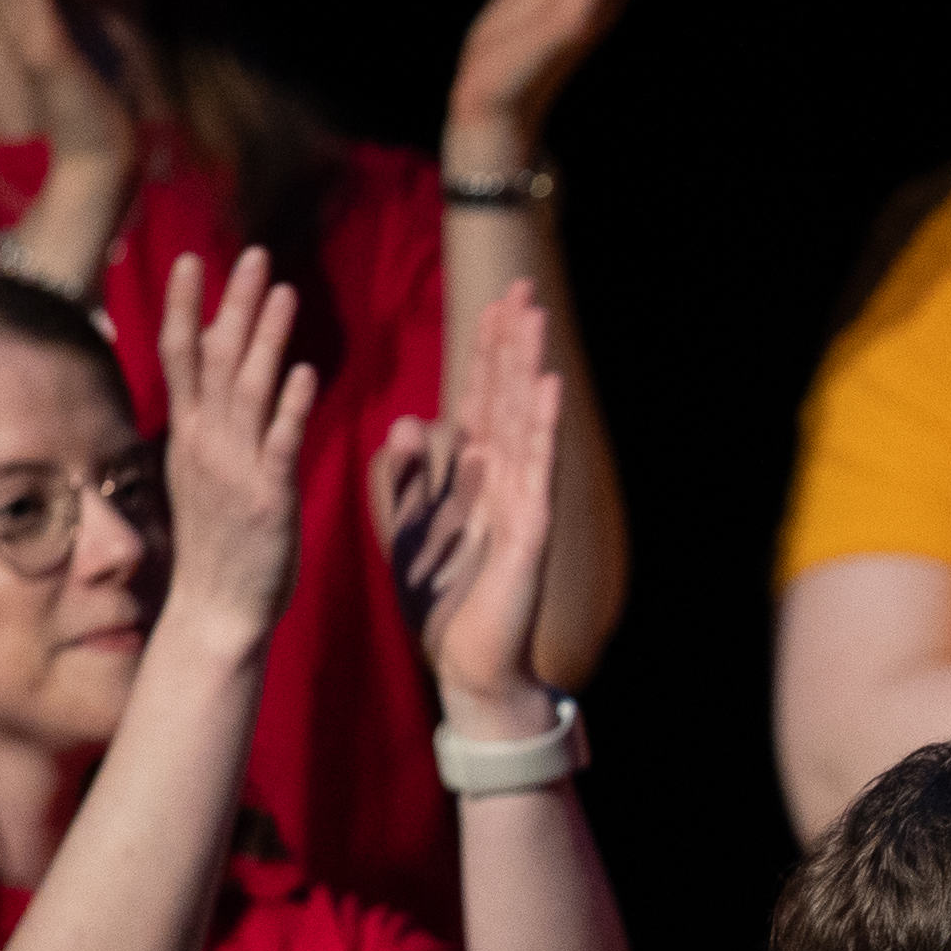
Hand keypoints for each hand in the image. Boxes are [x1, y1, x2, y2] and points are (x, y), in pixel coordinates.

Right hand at [145, 248, 314, 648]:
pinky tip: (303, 370)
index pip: (182, 357)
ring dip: (266, 338)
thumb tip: (208, 400)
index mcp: (189, 438)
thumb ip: (206, 436)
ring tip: (284, 290)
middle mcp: (206, 444)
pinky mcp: (268, 497)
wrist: (214, 612)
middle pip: (216, 359)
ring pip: (250, 390)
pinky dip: (291, 406)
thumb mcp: (200, 480)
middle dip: (234, 303)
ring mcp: (235, 469)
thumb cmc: (216, 550)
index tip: (194, 260)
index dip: (188, 306)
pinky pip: (281, 443)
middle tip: (253, 253)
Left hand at [374, 281, 567, 703]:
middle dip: (512, 342)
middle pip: (506, 398)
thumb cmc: (441, 601)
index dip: (484, 352)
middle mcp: (503, 480)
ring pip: (524, 421)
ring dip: (529, 367)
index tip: (490, 302)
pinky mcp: (528, 533)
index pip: (479, 401)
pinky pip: (538, 470)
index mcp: (472, 478)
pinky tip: (545, 388)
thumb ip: (405, 477)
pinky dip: (541, 427)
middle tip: (520, 285)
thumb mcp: (405, 528)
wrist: (465, 665)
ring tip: (534, 318)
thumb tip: (411, 420)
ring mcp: (522, 503)